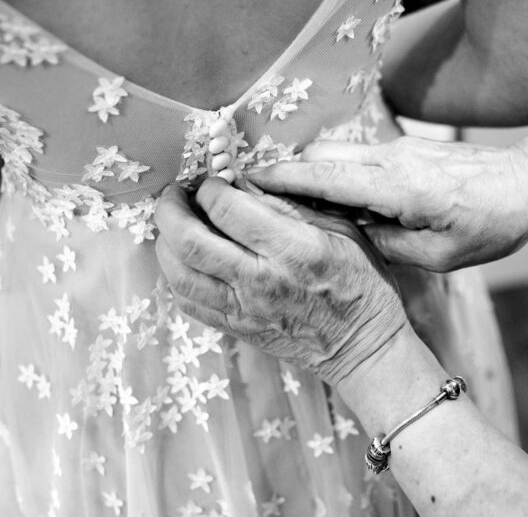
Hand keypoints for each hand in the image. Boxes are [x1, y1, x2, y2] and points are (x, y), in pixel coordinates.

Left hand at [154, 179, 408, 385]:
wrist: (361, 346)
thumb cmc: (358, 281)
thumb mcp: (341, 228)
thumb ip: (290, 204)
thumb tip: (244, 182)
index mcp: (292, 250)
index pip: (226, 209)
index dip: (211, 187)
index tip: (215, 181)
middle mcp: (260, 281)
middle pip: (189, 241)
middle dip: (171, 209)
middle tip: (175, 194)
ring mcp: (243, 310)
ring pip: (178, 274)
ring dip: (165, 242)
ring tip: (174, 224)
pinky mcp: (235, 329)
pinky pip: (187, 302)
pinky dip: (175, 274)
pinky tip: (185, 258)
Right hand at [246, 136, 527, 271]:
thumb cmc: (493, 224)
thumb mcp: (441, 255)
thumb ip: (388, 245)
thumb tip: (350, 236)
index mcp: (399, 186)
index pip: (325, 177)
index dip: (282, 180)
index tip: (244, 182)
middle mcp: (392, 159)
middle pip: (322, 157)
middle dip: (287, 174)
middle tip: (257, 197)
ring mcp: (399, 149)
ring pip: (339, 156)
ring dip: (314, 175)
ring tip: (293, 205)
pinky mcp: (408, 150)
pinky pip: (360, 159)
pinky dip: (339, 176)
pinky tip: (340, 203)